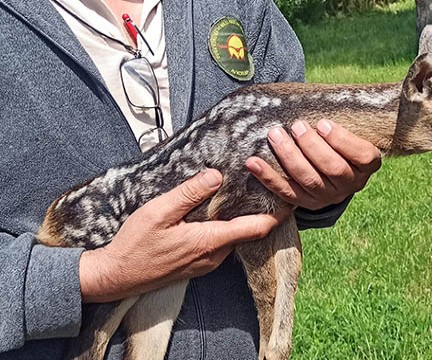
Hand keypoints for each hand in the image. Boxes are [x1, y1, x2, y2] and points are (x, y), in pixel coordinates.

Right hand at [79, 169, 289, 302]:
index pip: (256, 227)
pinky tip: (219, 213)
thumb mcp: (158, 211)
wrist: (116, 277)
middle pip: (249, 232)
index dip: (277, 214)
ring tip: (246, 194)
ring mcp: (207, 263)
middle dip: (261, 211)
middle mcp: (214, 255)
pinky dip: (228, 228)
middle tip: (269, 187)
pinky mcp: (199, 265)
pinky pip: (222, 244)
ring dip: (243, 220)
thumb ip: (189, 193)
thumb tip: (216, 176)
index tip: (292, 198)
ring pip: (235, 238)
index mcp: (210, 241)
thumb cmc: (135, 244)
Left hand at [245, 120, 381, 209]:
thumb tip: (314, 97)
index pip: (362, 156)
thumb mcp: (346, 131)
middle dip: (312, 146)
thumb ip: (336, 121)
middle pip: (333, 168)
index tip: (324, 123)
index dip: (342, 140)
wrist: (330, 172)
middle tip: (297, 126)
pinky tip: (253, 162)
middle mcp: (350, 184)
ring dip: (290, 157)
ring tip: (275, 135)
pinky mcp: (307, 203)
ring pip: (309, 180)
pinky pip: (286, 192)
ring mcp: (328, 196)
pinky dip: (268, 177)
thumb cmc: (336, 141)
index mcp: (366, 166)